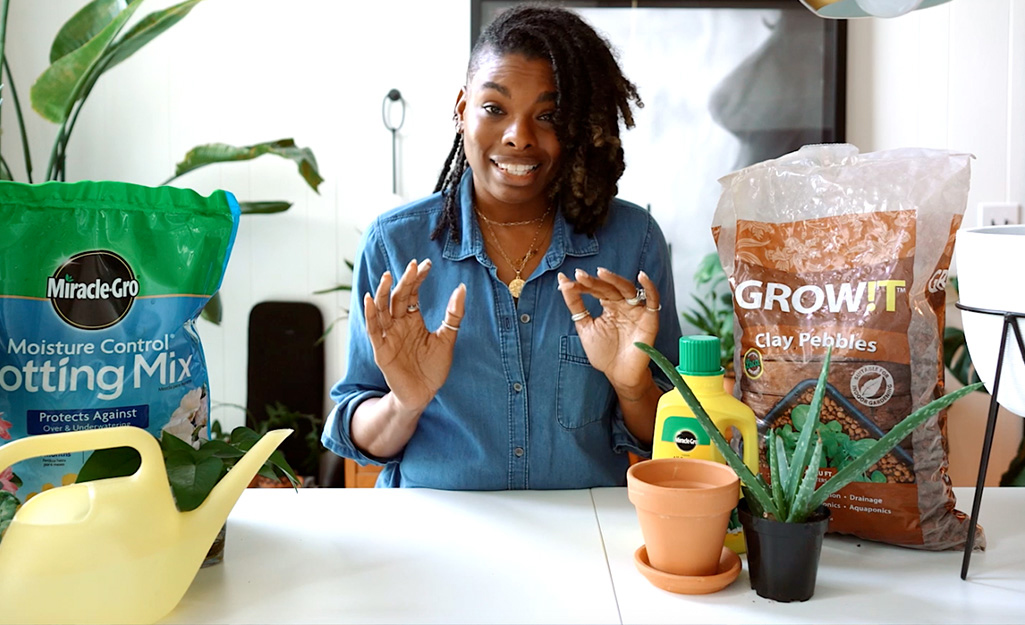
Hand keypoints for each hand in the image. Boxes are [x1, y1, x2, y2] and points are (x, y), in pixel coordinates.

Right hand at [364, 259, 465, 413]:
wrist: (424, 394)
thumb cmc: (433, 368)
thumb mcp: (448, 338)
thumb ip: (453, 315)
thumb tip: (462, 288)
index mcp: (413, 320)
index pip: (412, 293)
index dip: (418, 278)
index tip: (427, 264)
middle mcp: (398, 324)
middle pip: (397, 298)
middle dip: (404, 281)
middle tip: (413, 265)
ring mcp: (388, 336)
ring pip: (381, 310)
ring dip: (383, 293)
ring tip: (387, 276)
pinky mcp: (381, 350)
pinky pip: (373, 330)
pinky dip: (370, 314)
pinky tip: (370, 299)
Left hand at [557, 267, 659, 394]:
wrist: (618, 374)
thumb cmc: (604, 353)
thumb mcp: (585, 326)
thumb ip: (576, 305)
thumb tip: (563, 282)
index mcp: (609, 305)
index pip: (596, 289)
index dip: (583, 285)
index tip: (567, 281)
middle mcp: (623, 304)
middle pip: (609, 287)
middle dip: (595, 281)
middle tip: (581, 276)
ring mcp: (636, 310)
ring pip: (628, 289)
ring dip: (615, 280)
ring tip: (601, 273)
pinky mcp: (649, 319)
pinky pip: (653, 300)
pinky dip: (650, 287)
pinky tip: (642, 277)